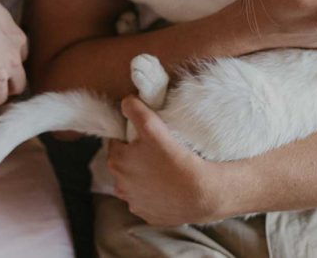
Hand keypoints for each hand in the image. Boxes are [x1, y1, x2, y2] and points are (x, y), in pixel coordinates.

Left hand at [106, 96, 225, 226]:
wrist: (200, 193)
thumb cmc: (175, 158)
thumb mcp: (152, 126)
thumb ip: (135, 110)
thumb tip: (125, 101)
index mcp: (116, 162)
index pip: (116, 143)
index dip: (130, 137)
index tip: (146, 137)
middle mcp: (120, 185)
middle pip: (124, 164)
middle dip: (135, 157)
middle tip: (156, 150)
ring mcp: (134, 202)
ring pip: (134, 183)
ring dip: (143, 176)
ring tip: (164, 169)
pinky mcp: (149, 215)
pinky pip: (147, 200)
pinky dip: (154, 194)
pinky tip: (168, 186)